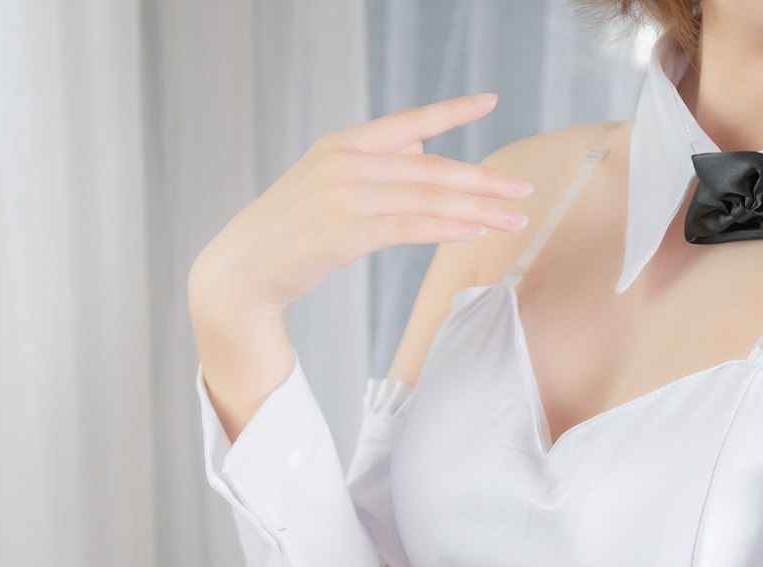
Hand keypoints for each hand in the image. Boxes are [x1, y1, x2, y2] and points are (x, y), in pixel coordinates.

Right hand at [188, 92, 531, 324]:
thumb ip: (376, 165)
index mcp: (342, 145)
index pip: (408, 123)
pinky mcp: (343, 232)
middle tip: (520, 189)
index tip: (489, 101)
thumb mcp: (327, 184)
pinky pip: (408, 227)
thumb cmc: (290, 232)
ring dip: (475, 209)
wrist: (242, 270)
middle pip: (429, 167)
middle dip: (481, 179)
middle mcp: (344, 162)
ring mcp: (342, 195)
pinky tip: (473, 231)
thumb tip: (425, 150)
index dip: (451, 111)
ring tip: (512, 220)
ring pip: (426, 198)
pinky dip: (445, 228)